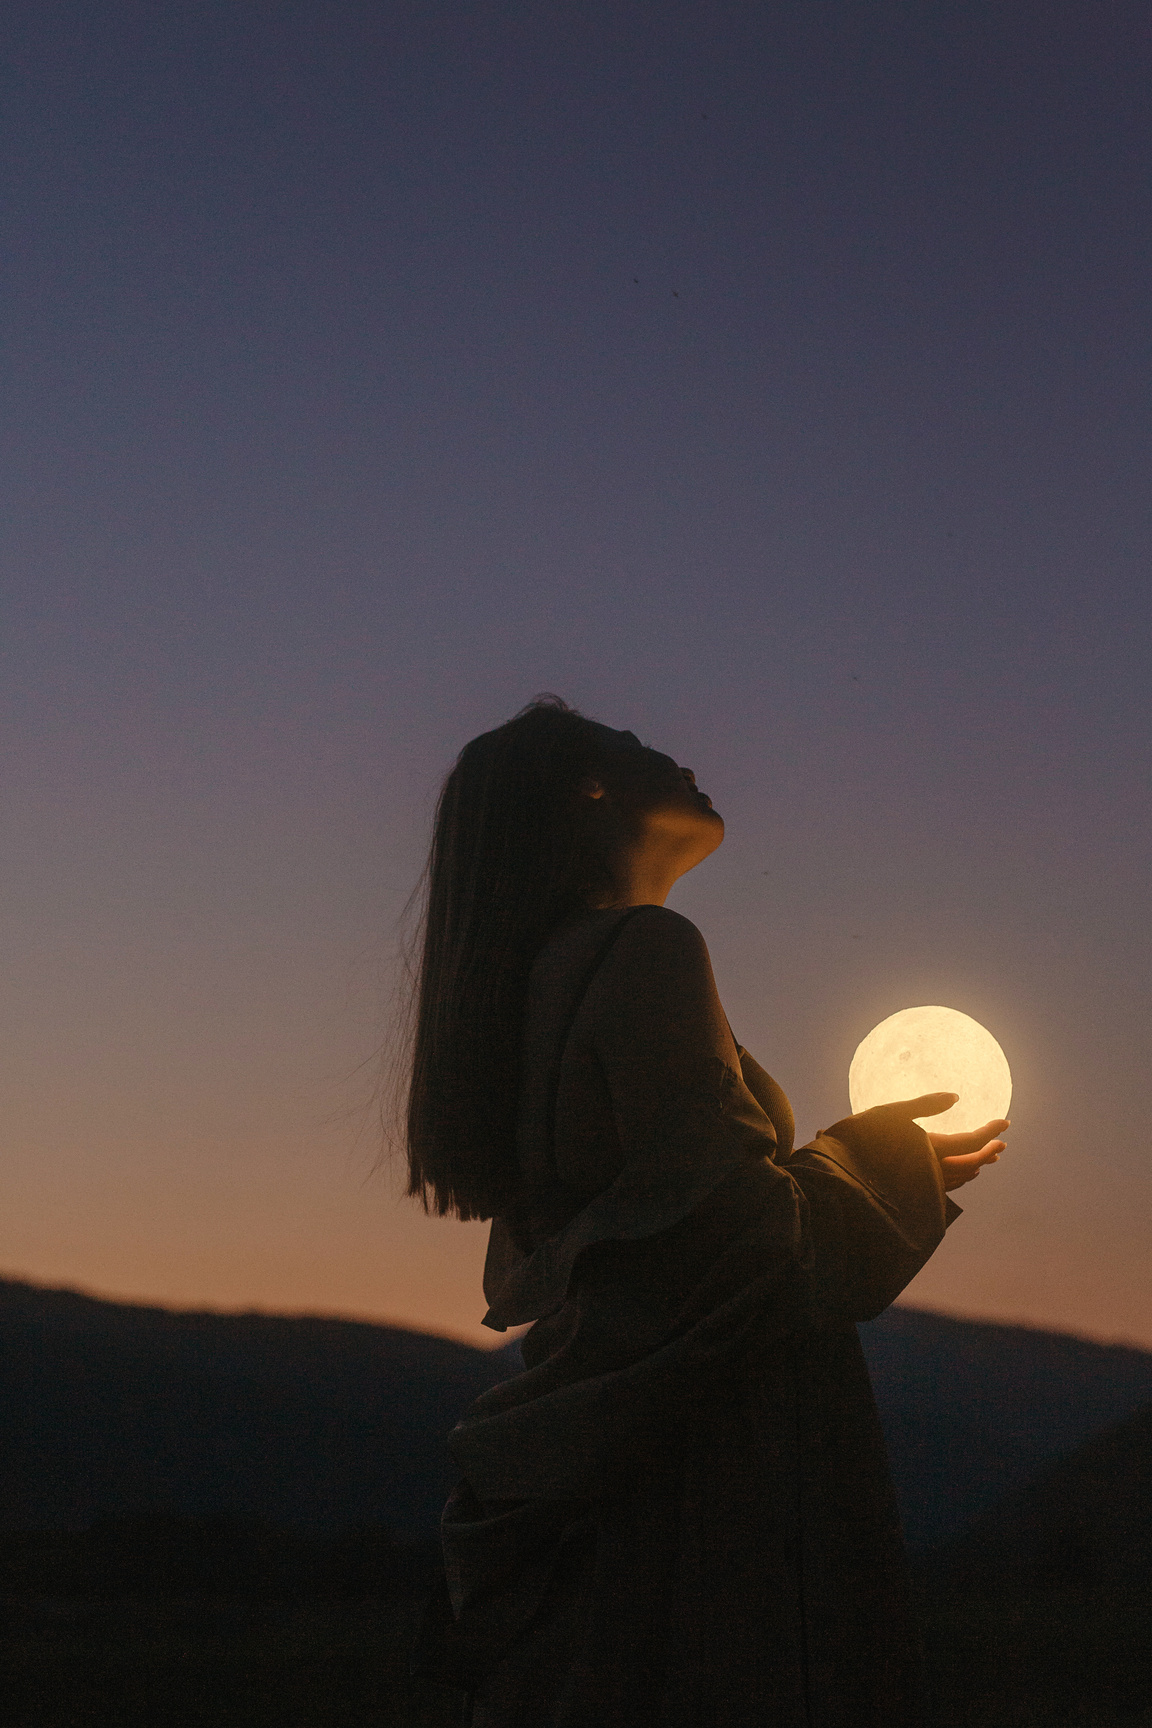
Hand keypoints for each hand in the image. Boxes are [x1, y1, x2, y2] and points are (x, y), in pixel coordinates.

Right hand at [841, 1094, 1008, 1192]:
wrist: (835, 1174)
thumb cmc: (860, 1137)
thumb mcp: (891, 1113)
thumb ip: (925, 1105)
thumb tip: (956, 1097)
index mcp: (930, 1150)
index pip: (970, 1143)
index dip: (990, 1132)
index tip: (1006, 1122)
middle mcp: (931, 1172)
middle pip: (970, 1164)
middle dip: (987, 1152)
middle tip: (1001, 1142)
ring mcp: (922, 1186)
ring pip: (958, 1178)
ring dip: (975, 1166)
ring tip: (986, 1158)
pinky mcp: (912, 1191)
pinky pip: (945, 1186)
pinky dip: (959, 1178)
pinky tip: (957, 1173)